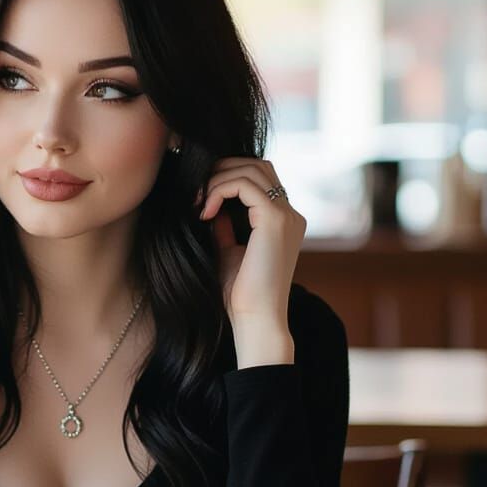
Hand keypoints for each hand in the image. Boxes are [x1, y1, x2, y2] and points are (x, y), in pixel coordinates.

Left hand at [196, 158, 304, 365]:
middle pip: (258, 165)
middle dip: (222, 170)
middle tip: (196, 192)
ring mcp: (286, 216)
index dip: (227, 178)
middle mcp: (290, 215)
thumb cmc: (239, 295)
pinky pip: (245, 185)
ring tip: (197, 204)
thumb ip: (224, 226)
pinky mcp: (275, 220)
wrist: (254, 321)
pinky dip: (220, 190)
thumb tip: (210, 203)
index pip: (259, 178)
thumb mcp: (227, 252)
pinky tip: (205, 213)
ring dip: (218, 180)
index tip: (199, 200)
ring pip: (251, 169)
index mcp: (283, 222)